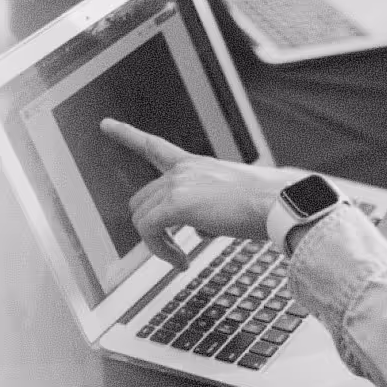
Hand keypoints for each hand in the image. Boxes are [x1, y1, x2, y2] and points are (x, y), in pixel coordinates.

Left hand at [101, 119, 291, 265]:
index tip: (106, 124)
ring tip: (181, 259)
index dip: (128, 135)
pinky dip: (160, 250)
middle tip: (176, 250)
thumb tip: (200, 231)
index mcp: (197, 165)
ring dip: (158, 244)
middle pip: (142, 199)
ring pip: (141, 218)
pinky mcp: (177, 204)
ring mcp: (179, 184)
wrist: (279, 203)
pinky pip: (149, 231)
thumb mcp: (232, 203)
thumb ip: (210, 212)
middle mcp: (184, 170)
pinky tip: (181, 261)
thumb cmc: (268, 205)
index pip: (155, 147)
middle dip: (153, 228)